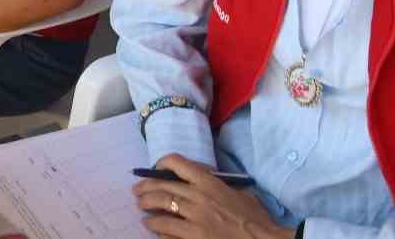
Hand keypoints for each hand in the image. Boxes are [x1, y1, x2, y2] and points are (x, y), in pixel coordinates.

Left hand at [133, 155, 288, 238]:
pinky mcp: (194, 238)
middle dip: (145, 189)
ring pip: (161, 209)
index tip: (155, 168)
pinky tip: (155, 230)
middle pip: (161, 187)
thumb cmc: (257, 219)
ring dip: (148, 210)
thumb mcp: (240, 193)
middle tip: (137, 192)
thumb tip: (202, 182)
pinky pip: (168, 232)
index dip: (161, 164)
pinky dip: (159, 230)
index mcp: (209, 183)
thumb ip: (218, 186)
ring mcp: (195, 219)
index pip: (177, 164)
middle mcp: (198, 197)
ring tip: (143, 212)